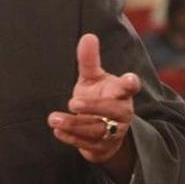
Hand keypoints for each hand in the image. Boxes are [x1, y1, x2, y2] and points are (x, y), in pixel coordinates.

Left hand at [48, 33, 140, 171]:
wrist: (104, 131)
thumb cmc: (99, 97)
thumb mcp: (93, 78)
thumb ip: (89, 60)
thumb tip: (88, 36)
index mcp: (121, 93)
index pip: (130, 87)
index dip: (131, 83)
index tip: (130, 80)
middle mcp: (121, 112)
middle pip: (113, 111)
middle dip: (93, 107)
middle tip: (72, 102)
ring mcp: (113, 131)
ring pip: (97, 129)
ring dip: (75, 124)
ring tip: (54, 118)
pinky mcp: (103, 147)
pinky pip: (88, 144)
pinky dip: (72, 138)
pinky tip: (57, 131)